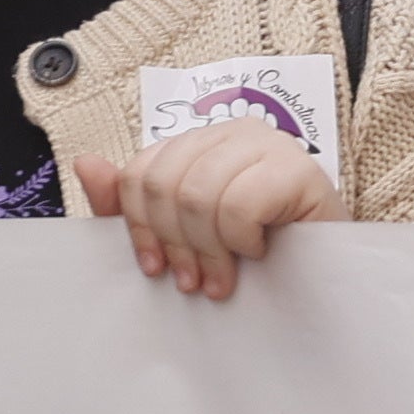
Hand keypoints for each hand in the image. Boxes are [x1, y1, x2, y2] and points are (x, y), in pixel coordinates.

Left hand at [71, 120, 348, 300]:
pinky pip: (239, 204)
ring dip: (208, 251)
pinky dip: (241, 239)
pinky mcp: (299, 168)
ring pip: (198, 194)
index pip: (142, 171)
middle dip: (176, 244)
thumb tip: (85, 163)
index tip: (156, 268)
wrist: (328, 277)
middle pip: (166, 183)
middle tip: (195, 282)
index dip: (139, 226)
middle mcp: (235, 131)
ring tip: (224, 279)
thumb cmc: (257, 254)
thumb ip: (132, 204)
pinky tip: (259, 252)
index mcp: (202, 141)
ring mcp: (270, 143)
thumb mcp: (184, 235)